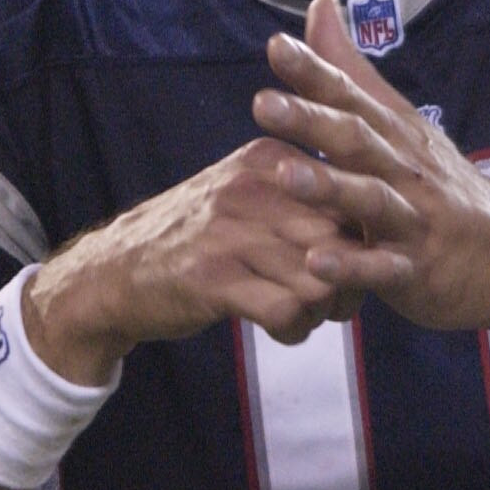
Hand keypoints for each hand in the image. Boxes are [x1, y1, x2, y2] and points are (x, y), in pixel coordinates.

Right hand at [22, 136, 364, 384]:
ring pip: (320, 279)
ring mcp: (230, 233)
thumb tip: (374, 232)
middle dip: (351, 281)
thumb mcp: (246, 196)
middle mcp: (252, 188)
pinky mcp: (213, 279)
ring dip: (322, 311)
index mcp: (267, 160)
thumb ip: (303, 200)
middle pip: (341, 240)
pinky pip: (287, 310)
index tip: (354, 265)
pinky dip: (295, 329)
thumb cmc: (197, 238)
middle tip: (338, 302)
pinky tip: (281, 329)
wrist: (115, 271)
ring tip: (306, 316)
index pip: (348, 195)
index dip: (362, 240)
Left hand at [251, 0, 489, 351]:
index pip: (352, 96)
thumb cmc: (439, 185)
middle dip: (311, 121)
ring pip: (369, 200)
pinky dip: (351, 267)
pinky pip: (382, 269)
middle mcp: (403, 171)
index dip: (315, 72)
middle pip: (356, 140)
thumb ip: (352, 72)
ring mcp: (412, 221)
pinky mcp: (415, 271)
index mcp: (394, 135)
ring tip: (282, 175)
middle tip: (263, 104)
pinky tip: (314, 264)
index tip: (275, 46)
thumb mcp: (401, 124)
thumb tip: (321, 5)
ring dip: (328, 187)